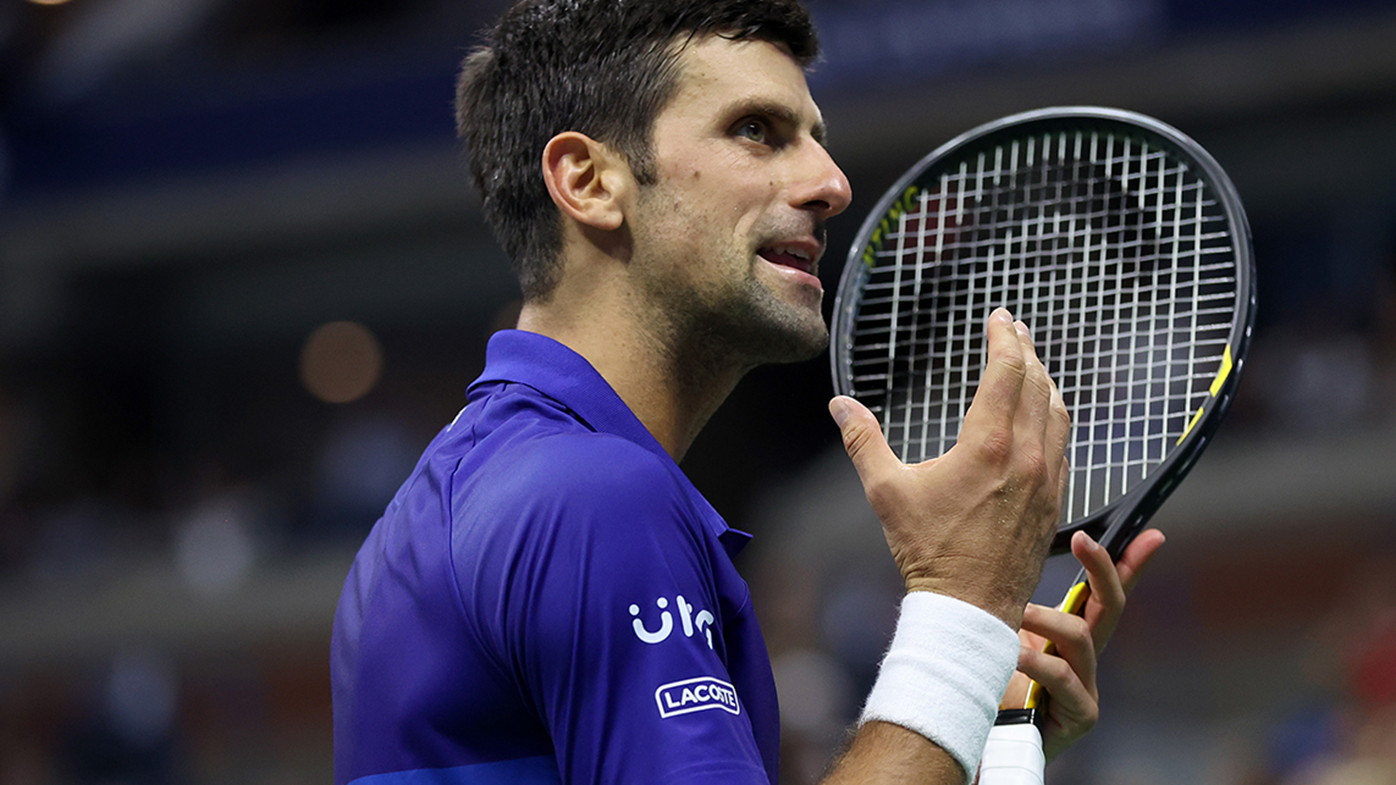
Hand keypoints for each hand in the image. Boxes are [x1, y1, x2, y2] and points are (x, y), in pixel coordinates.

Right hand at [830, 309, 1070, 628]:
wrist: (968, 607)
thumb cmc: (927, 551)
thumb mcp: (886, 491)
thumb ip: (864, 441)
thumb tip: (839, 405)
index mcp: (988, 445)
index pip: (1008, 372)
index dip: (1005, 337)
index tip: (999, 315)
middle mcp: (1025, 456)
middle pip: (1038, 384)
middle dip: (1026, 350)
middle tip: (1014, 328)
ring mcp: (1046, 479)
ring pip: (1057, 413)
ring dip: (1045, 382)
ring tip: (1032, 364)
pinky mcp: (1053, 502)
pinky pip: (1062, 445)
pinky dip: (1054, 418)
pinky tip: (1043, 418)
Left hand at [1000, 528, 1165, 759]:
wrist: (981, 740)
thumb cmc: (989, 684)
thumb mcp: (998, 633)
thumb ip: (1006, 604)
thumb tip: (996, 556)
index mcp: (1068, 636)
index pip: (1105, 594)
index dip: (1128, 564)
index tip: (1150, 535)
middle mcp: (1083, 659)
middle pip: (1111, 607)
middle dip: (1103, 569)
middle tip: (1084, 540)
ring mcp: (1086, 686)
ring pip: (1081, 636)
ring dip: (1046, 618)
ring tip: (1015, 613)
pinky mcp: (1080, 714)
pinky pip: (1062, 677)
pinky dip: (1036, 661)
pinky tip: (1012, 654)